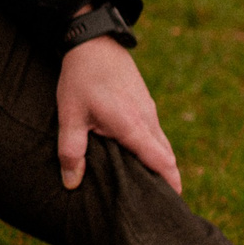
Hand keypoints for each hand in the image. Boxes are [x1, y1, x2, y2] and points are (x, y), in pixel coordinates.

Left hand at [56, 34, 180, 192]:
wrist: (94, 41)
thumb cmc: (81, 78)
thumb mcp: (70, 115)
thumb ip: (71, 150)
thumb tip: (71, 183)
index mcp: (132, 126)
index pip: (161, 161)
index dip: (170, 183)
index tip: (173, 203)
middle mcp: (147, 119)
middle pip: (166, 156)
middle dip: (167, 179)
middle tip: (161, 203)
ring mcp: (149, 109)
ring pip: (161, 143)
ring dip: (160, 164)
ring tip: (150, 186)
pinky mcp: (145, 102)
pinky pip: (155, 132)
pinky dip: (154, 148)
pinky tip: (140, 158)